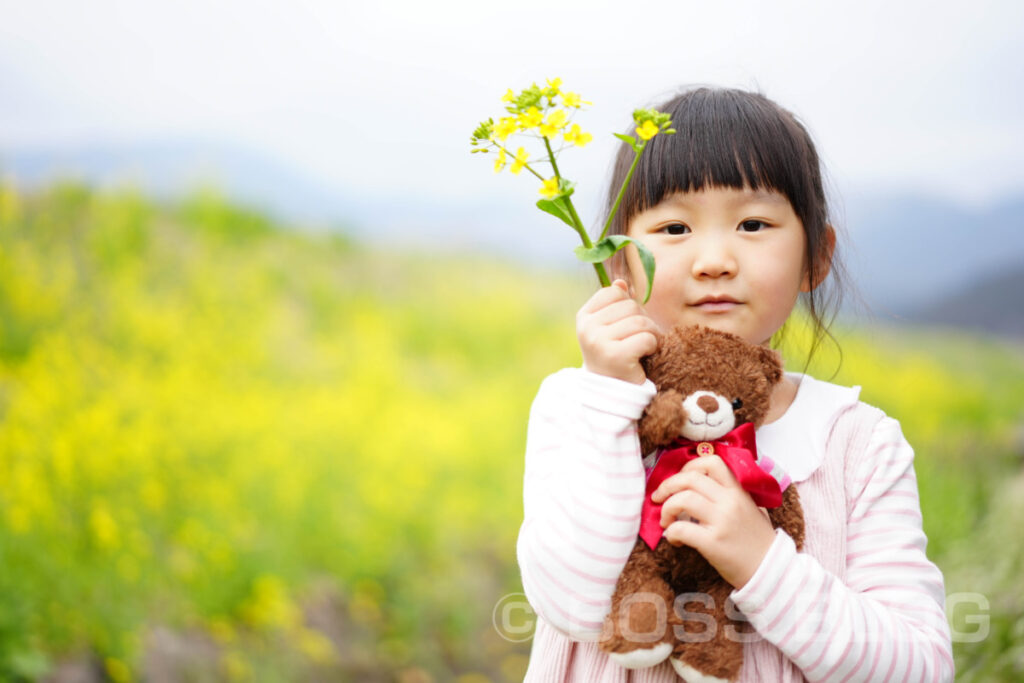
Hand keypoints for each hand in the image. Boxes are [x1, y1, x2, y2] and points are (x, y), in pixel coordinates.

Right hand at [576, 279, 660, 384]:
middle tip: (637, 340)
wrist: (612, 393)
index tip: (624, 326)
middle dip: (642, 321)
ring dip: (650, 334)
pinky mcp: (616, 356)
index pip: (614, 292)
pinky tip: (644, 357)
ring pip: (641, 321)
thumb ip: (615, 304)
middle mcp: (587, 328)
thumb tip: (620, 282)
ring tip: (642, 348)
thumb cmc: (615, 356)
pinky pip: (646, 338)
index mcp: (584, 317)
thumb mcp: (610, 327)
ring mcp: (599, 342)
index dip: (627, 306)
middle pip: (630, 306)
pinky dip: (652, 347)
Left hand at [651, 455, 775, 587]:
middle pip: (690, 478)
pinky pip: (681, 529)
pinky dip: (671, 533)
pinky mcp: (713, 543)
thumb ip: (730, 494)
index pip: (712, 462)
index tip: (679, 479)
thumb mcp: (750, 509)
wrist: (771, 571)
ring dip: (667, 508)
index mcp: (738, 491)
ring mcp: (722, 522)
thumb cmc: (757, 541)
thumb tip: (697, 485)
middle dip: (667, 486)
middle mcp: (730, 502)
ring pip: (683, 499)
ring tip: (666, 521)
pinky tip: (674, 540)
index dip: (689, 466)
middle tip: (658, 497)